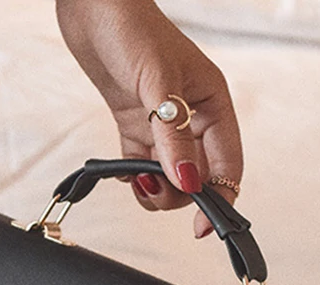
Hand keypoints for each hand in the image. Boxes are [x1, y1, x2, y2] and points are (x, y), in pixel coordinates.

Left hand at [56, 0, 242, 237]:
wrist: (91, 6)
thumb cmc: (131, 29)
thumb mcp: (157, 85)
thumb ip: (172, 138)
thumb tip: (187, 182)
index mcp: (212, 105)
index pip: (227, 165)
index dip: (218, 199)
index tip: (202, 228)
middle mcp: (192, 120)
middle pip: (197, 178)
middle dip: (178, 194)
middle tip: (153, 189)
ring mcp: (164, 126)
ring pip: (169, 178)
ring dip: (155, 190)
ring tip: (135, 180)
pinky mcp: (136, 127)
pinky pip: (142, 167)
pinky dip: (134, 178)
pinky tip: (124, 170)